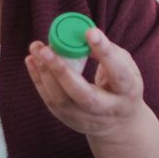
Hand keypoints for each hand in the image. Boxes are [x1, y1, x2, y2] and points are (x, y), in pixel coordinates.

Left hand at [25, 28, 151, 141]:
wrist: (119, 124)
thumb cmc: (121, 85)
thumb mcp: (125, 67)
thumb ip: (108, 51)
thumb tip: (83, 35)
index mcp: (127, 91)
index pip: (118, 73)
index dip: (105, 53)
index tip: (90, 33)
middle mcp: (107, 109)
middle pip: (84, 95)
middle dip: (63, 72)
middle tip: (47, 50)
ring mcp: (86, 118)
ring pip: (61, 100)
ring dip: (45, 73)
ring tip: (36, 48)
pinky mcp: (68, 119)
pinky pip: (50, 100)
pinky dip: (38, 79)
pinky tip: (31, 60)